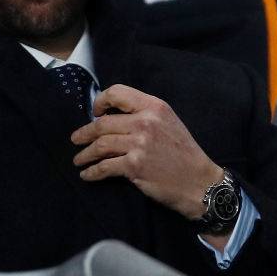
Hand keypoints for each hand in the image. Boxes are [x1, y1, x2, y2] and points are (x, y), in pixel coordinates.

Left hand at [71, 84, 224, 221]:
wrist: (200, 182)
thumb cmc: (184, 154)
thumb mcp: (168, 122)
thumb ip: (143, 115)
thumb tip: (110, 117)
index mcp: (154, 107)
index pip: (117, 92)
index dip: (100, 101)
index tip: (94, 113)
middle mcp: (146, 122)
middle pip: (103, 123)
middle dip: (84, 133)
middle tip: (76, 139)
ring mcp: (139, 144)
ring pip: (100, 145)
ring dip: (84, 153)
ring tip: (78, 159)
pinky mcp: (135, 166)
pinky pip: (104, 167)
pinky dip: (92, 172)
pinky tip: (87, 174)